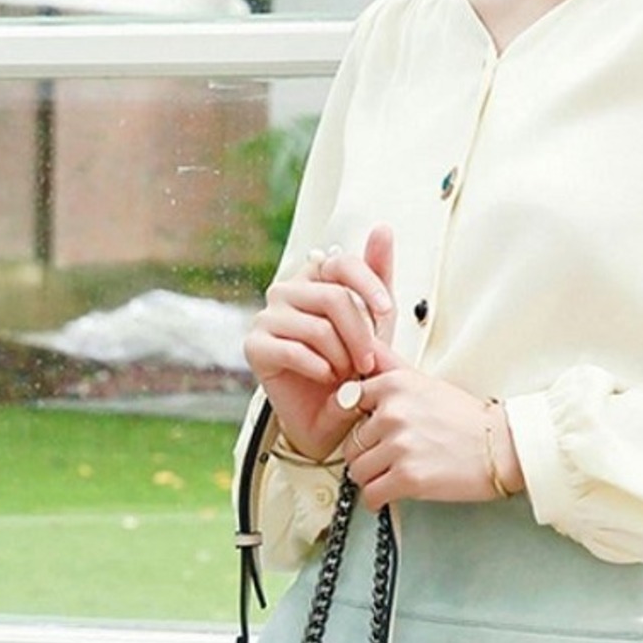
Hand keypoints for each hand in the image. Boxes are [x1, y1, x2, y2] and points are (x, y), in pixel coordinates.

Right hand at [242, 226, 396, 459]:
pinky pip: (295, 351)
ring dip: (342, 357)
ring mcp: (267, 317)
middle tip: (369, 363)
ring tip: (348, 374)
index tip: (387, 313)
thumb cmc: (353, 365)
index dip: (368, 286)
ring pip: (318, 328)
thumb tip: (382, 227)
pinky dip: (320, 369)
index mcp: (313, 278)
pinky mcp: (255, 347)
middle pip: (334, 299)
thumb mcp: (375, 321)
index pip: (341, 262)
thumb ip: (377, 275)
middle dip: (361, 336)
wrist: (330, 415)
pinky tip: (326, 378)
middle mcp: (286, 291)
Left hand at [340, 354, 524, 510]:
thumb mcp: (426, 381)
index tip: (363, 434)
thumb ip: (390, 368)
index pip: (344, 404)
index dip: (352, 423)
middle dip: (366, 455)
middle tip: (388, 460)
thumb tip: (364, 349)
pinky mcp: (408, 477)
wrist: (504, 446)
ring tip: (393, 476)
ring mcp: (399, 445)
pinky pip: (371, 494)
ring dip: (372, 478)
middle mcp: (393, 412)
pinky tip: (390, 495)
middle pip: (351, 443)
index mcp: (394, 385)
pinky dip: (377, 500)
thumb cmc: (468, 419)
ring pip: (358, 471)